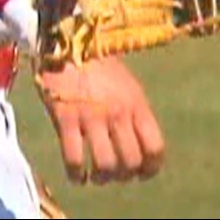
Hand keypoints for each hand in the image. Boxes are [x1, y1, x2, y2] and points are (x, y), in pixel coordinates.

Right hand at [34, 56, 165, 184]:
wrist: (64, 42)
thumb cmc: (97, 64)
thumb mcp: (126, 85)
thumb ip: (133, 113)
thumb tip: (135, 145)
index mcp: (137, 104)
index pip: (155, 148)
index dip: (150, 168)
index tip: (141, 173)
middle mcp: (118, 113)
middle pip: (130, 161)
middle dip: (123, 175)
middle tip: (114, 175)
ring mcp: (91, 117)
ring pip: (106, 165)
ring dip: (102, 177)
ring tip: (96, 177)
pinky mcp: (65, 118)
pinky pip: (74, 158)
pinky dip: (77, 174)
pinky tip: (77, 176)